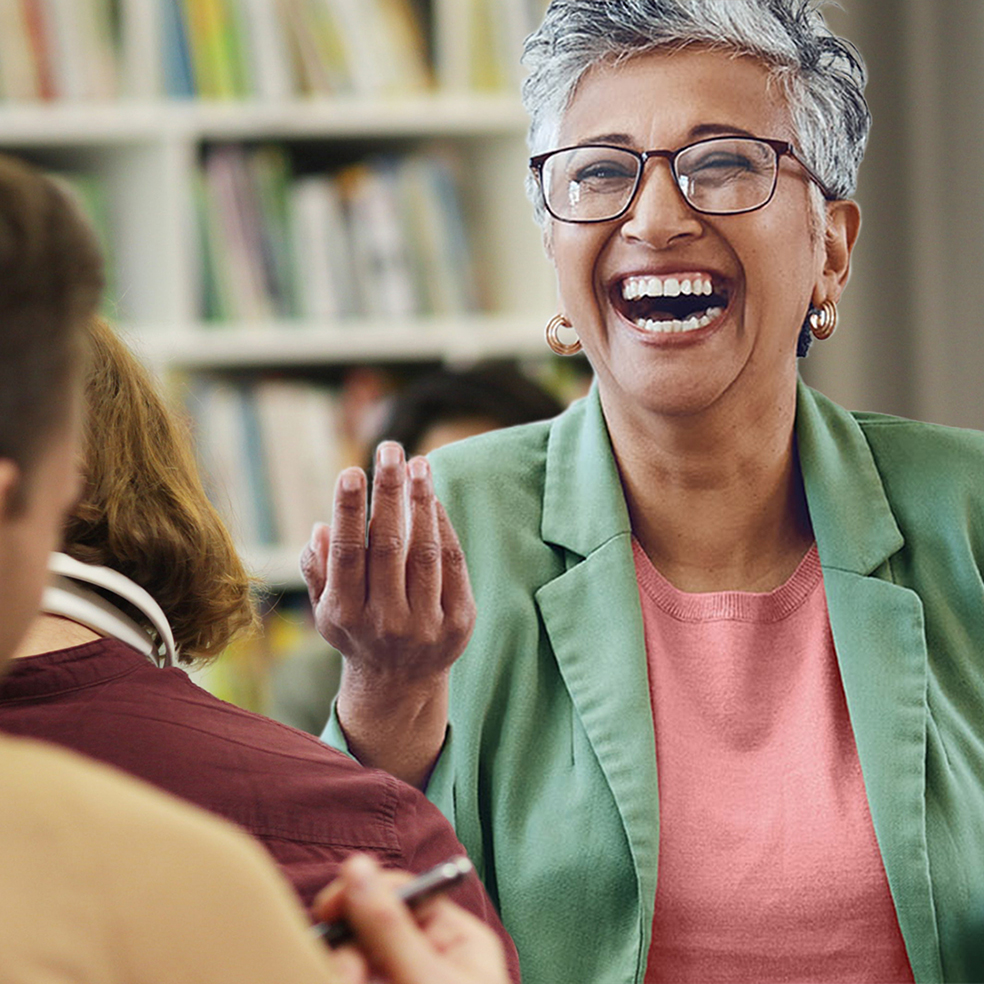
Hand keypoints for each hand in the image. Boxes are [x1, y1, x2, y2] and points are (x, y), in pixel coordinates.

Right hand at [300, 442, 474, 784]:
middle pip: (390, 546)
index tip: (352, 470)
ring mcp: (425, 625)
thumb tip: (322, 528)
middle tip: (390, 448)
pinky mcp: (459, 623)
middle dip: (390, 492)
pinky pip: (452, 563)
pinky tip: (432, 498)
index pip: (348, 554)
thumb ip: (317, 569)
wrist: (399, 682)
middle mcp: (386, 622)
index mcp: (345, 614)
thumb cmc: (357, 629)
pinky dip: (442, 527)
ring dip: (422, 501)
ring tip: (419, 464)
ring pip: (425, 551)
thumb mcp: (326, 608)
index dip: (350, 511)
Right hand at [316, 855, 508, 983]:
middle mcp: (435, 956)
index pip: (407, 890)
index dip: (364, 891)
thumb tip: (356, 866)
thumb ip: (388, 926)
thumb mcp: (426, 978)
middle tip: (344, 972)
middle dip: (351, 945)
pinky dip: (348, 977)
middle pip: (375, 925)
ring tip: (350, 982)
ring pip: (360, 957)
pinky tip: (348, 982)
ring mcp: (411, 978)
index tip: (328, 907)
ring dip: (346, 969)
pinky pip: (360, 976)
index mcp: (459, 938)